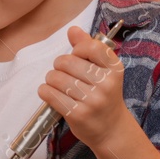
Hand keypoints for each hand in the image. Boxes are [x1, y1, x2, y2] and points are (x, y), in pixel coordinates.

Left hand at [38, 26, 131, 150]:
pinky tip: (50, 93)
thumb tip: (73, 30)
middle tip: (63, 73)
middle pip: (67, 62)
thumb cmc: (104, 95)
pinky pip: (50, 94)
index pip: (91, 47)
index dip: (77, 49)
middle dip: (59, 65)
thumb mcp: (104, 71)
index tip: (76, 56)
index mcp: (114, 69)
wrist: (111, 129)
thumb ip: (88, 48)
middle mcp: (106, 84)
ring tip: (57, 84)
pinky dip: (45, 91)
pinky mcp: (78, 114)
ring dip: (50, 79)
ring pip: (56, 78)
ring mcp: (92, 100)